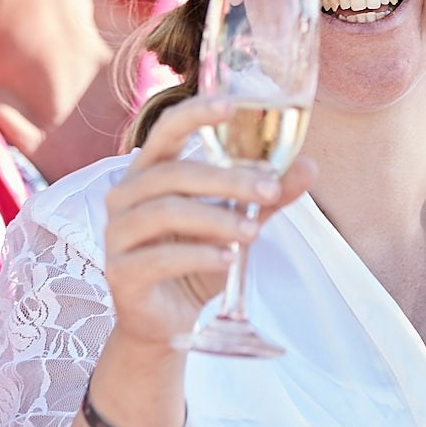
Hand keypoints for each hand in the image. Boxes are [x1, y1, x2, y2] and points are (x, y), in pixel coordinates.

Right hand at [102, 97, 316, 350]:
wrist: (166, 321)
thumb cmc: (196, 260)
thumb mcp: (236, 224)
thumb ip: (265, 196)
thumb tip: (308, 166)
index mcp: (149, 172)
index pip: (166, 129)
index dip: (195, 113)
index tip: (230, 105)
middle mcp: (125, 195)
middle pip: (173, 174)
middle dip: (226, 180)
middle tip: (270, 191)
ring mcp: (116, 234)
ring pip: (165, 212)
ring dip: (216, 219)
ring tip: (254, 233)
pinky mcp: (120, 272)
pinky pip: (160, 257)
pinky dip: (199, 256)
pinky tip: (229, 260)